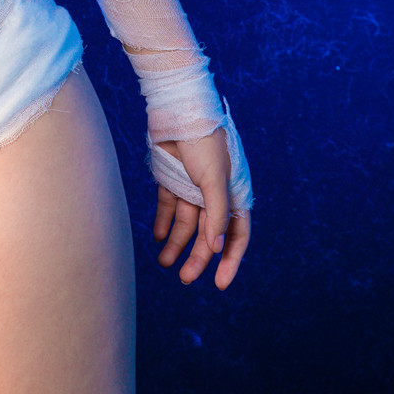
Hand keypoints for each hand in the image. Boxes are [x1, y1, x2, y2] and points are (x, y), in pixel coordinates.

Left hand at [152, 129, 249, 289]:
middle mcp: (214, 194)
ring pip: (186, 223)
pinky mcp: (171, 178)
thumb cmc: (204, 142)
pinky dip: (162, 222)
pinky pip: (168, 206)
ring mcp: (191, 187)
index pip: (236, 235)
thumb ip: (217, 214)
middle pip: (208, 234)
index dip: (230, 260)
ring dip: (176, 243)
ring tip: (164, 263)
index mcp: (234, 194)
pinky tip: (156, 237)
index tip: (219, 284)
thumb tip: (217, 246)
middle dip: (197, 257)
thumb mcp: (214, 179)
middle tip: (184, 278)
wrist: (178, 110)